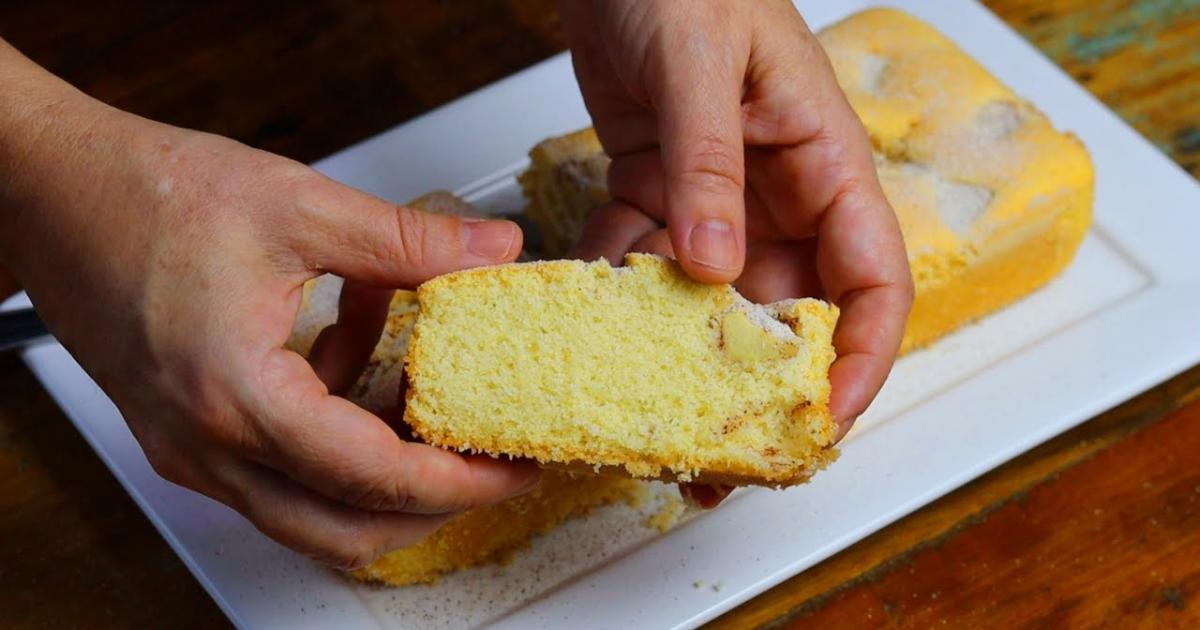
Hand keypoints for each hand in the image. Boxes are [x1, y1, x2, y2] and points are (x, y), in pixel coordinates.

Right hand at [0, 41, 538, 568]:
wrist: (50, 190)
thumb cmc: (141, 194)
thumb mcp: (297, 206)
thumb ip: (406, 241)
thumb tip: (491, 252)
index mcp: (237, 395)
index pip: (372, 478)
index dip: (459, 481)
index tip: (513, 469)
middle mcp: (208, 444)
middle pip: (345, 528)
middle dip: (433, 504)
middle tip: (492, 465)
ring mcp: (193, 448)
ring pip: (313, 507)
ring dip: (384, 470)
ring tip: (436, 403)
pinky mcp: (189, 433)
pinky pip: (282, 466)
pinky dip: (338, 431)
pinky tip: (363, 356)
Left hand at [560, 1, 913, 436]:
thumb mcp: (700, 63)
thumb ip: (708, 165)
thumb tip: (717, 268)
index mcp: (824, 162)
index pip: (873, 280)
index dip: (861, 358)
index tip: (824, 419)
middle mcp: (778, 195)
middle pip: (788, 314)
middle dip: (758, 387)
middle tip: (722, 454)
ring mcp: (715, 200)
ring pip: (709, 302)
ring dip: (676, 357)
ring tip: (643, 411)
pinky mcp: (656, 193)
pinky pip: (641, 264)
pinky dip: (614, 296)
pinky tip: (583, 324)